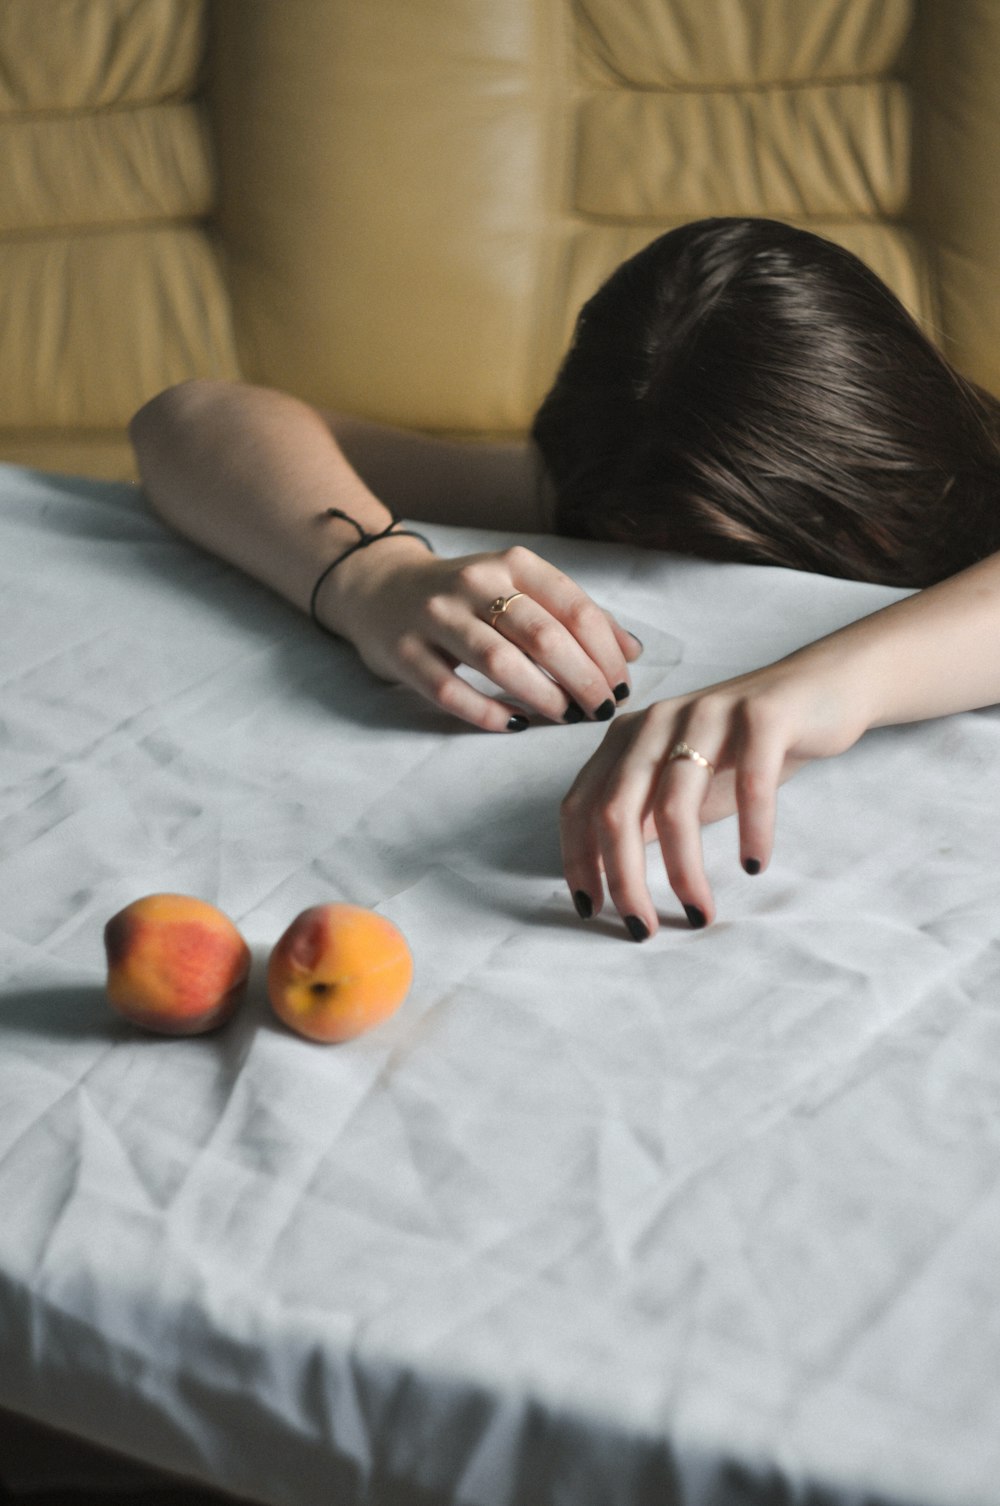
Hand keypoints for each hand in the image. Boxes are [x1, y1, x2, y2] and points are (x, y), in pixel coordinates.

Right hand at [320, 538, 641, 730]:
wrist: (380, 588)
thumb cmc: (467, 597)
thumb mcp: (521, 589)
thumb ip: (575, 616)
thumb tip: (632, 653)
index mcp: (512, 562)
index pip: (573, 606)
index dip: (605, 651)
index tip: (623, 686)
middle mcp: (474, 582)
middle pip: (541, 635)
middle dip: (582, 678)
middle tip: (602, 710)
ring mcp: (434, 616)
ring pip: (498, 661)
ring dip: (542, 695)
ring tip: (566, 718)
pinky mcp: (404, 652)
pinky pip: (450, 690)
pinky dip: (487, 712)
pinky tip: (515, 725)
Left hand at [560, 642, 873, 936]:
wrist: (823, 688)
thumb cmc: (745, 748)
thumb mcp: (683, 784)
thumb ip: (642, 818)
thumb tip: (606, 877)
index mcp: (628, 738)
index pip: (581, 804)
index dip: (579, 860)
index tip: (593, 910)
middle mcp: (657, 721)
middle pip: (617, 809)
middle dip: (624, 878)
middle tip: (644, 929)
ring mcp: (708, 713)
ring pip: (676, 802)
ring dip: (683, 869)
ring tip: (699, 912)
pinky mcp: (764, 715)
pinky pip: (751, 781)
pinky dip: (751, 830)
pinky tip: (754, 865)